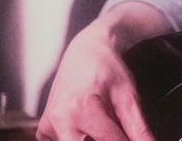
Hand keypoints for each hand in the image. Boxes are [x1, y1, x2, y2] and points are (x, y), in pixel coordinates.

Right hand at [37, 6, 164, 140]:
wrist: (85, 50)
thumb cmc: (105, 66)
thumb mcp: (127, 94)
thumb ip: (138, 126)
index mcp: (80, 108)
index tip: (137, 140)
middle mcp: (59, 119)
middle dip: (105, 140)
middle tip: (117, 130)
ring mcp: (48, 126)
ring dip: (91, 139)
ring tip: (104, 121)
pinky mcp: (43, 130)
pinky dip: (78, 138)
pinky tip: (87, 126)